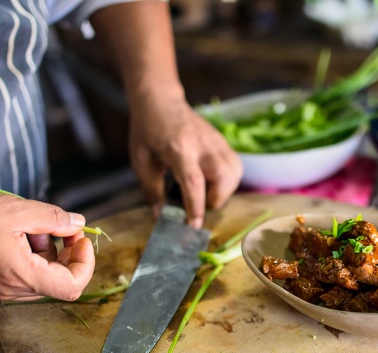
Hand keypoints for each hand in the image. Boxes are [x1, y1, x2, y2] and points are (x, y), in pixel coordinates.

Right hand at [0, 187, 95, 301]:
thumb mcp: (13, 209)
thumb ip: (52, 218)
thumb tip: (79, 224)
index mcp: (19, 275)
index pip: (71, 286)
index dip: (85, 263)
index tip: (79, 237)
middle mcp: (8, 292)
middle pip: (55, 282)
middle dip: (63, 252)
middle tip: (52, 223)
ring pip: (36, 278)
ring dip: (42, 253)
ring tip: (23, 225)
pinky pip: (16, 277)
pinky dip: (23, 257)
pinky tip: (7, 234)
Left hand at [128, 94, 241, 227]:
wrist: (160, 102)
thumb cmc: (148, 132)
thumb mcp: (141, 162)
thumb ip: (152, 191)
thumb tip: (161, 216)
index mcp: (178, 149)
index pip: (193, 181)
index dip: (196, 207)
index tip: (193, 226)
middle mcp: (202, 144)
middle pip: (224, 176)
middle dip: (217, 198)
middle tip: (201, 201)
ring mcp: (216, 141)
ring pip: (235, 172)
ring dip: (225, 190)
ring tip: (207, 191)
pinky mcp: (223, 141)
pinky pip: (236, 166)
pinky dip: (229, 180)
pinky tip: (213, 180)